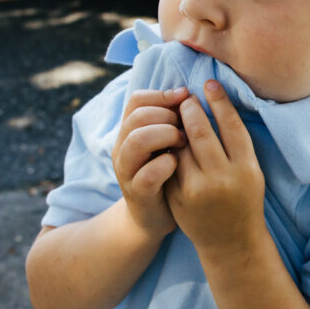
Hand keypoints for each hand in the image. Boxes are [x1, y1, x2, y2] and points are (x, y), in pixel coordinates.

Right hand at [112, 87, 188, 236]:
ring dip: (165, 136)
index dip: (162, 95)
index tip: (185, 99)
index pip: (137, 100)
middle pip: (137, 117)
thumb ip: (171, 119)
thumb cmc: (167, 174)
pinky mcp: (138, 194)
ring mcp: (128, 172)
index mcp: (129, 132)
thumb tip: (186, 91)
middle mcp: (123, 149)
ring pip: (137, 141)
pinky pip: (148, 174)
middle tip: (186, 128)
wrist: (152, 217)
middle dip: (167, 116)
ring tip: (183, 142)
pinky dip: (166, 165)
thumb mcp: (166, 142)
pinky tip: (178, 164)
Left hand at [166, 80, 265, 256]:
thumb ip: (236, 142)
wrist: (230, 241)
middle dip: (190, 109)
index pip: (230, 125)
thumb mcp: (251, 170)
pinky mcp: (177, 197)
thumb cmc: (244, 198)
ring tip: (176, 116)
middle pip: (200, 131)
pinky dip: (169, 148)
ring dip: (176, 127)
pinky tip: (170, 140)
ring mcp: (197, 189)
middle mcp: (222, 178)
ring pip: (180, 145)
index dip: (219, 100)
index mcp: (246, 168)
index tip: (209, 83)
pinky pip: (169, 163)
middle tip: (186, 98)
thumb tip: (215, 102)